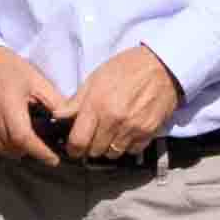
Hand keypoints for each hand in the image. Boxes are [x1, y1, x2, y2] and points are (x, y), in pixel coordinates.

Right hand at [0, 47, 72, 163]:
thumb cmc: (11, 68)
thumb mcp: (37, 80)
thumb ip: (55, 102)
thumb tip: (69, 122)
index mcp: (7, 102)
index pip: (23, 137)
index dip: (40, 152)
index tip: (53, 159)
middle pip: (13, 147)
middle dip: (31, 151)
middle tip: (44, 146)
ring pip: (2, 149)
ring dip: (17, 149)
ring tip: (29, 139)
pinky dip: (3, 145)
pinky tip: (12, 135)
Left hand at [57, 41, 181, 162]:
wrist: (161, 66)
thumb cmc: (125, 68)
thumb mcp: (96, 78)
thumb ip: (76, 100)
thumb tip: (58, 116)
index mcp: (97, 105)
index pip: (78, 141)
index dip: (73, 148)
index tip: (74, 147)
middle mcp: (114, 120)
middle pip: (95, 151)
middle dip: (90, 146)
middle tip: (93, 136)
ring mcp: (132, 128)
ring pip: (113, 154)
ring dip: (108, 147)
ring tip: (110, 133)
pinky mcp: (149, 132)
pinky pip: (132, 150)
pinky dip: (127, 145)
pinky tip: (126, 132)